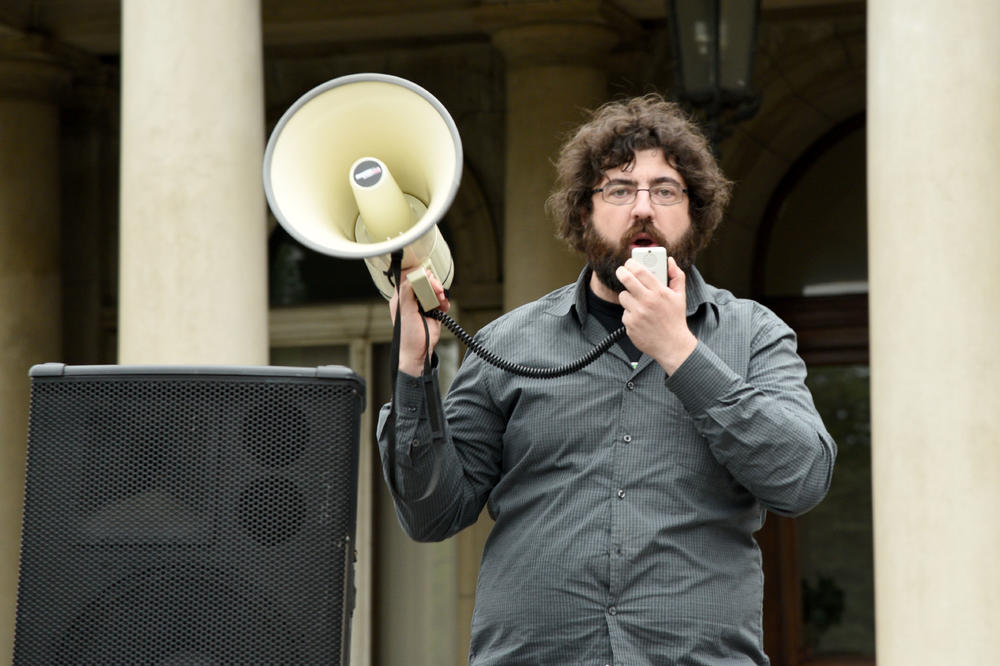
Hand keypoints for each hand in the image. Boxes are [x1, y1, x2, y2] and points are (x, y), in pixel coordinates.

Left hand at [388, 269, 450, 375]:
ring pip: (434, 290)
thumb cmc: (407, 335)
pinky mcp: (434, 311)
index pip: (409, 279)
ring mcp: (423, 305)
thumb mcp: (404, 311)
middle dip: (432, 283)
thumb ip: (406, 292)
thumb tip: (413, 277)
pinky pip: (441, 301)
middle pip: (424, 282)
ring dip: (439, 293)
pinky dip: (444, 302)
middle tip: (437, 289)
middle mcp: (412, 300)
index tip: (427, 277)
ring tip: (440, 300)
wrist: (419, 352)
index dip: (419, 276)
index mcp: (401, 298)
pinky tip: (443, 308)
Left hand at [615, 256, 696, 373]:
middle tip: (621, 271)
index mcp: (660, 292)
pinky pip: (624, 313)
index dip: (631, 264)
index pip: (640, 271)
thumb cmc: (675, 318)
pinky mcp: (630, 324)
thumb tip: (669, 260)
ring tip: (638, 302)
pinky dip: (630, 314)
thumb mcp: (680, 296)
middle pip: (626, 279)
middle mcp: (647, 301)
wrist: (672, 345)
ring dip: (628, 296)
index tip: (628, 263)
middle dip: (621, 272)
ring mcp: (637, 313)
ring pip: (623, 296)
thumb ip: (677, 276)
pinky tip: (640, 319)